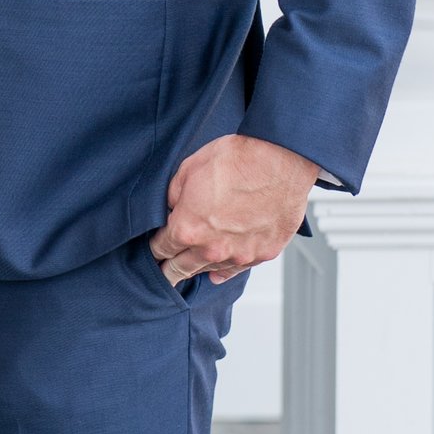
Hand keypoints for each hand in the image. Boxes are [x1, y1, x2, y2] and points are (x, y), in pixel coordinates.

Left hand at [151, 134, 317, 288]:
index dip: (155, 249)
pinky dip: (225, 269)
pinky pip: (238, 269)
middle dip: (169, 269)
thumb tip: (172, 208)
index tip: (154, 250)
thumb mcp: (188, 170)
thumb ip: (174, 196)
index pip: (162, 248)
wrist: (280, 160)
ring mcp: (239, 254)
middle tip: (163, 273)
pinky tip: (217, 273)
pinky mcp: (263, 253)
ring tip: (189, 269)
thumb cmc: (238, 160)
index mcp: (188, 229)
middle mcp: (212, 249)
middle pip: (181, 268)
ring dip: (199, 266)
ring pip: (210, 269)